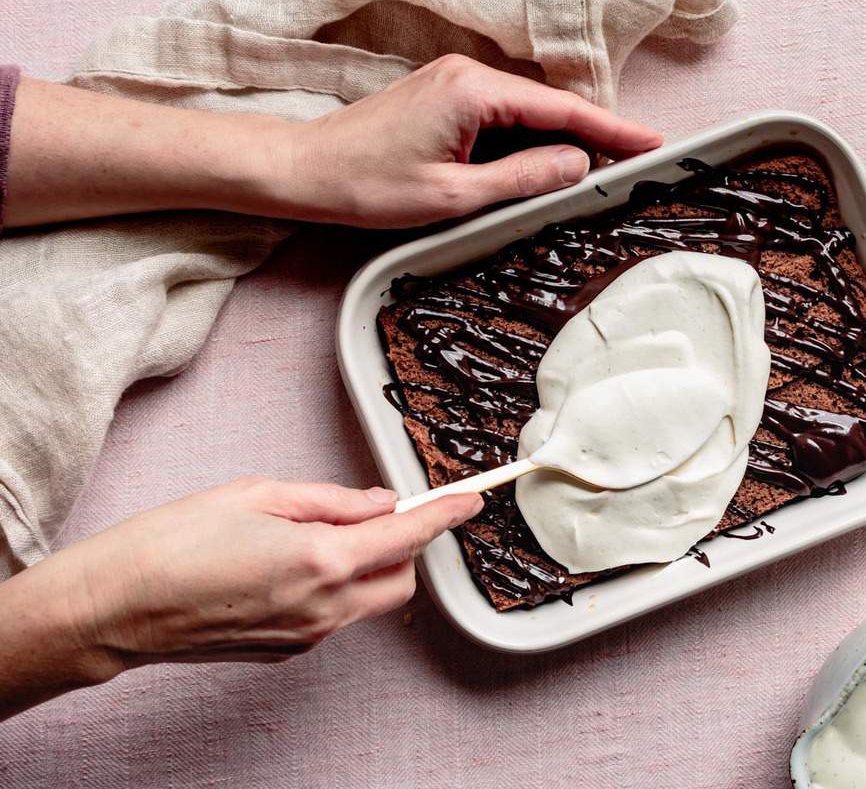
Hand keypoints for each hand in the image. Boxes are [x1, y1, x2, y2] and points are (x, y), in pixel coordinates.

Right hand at [0, 477, 480, 718]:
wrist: (114, 609)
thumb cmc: (172, 544)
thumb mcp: (257, 495)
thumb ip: (331, 500)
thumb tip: (379, 503)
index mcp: (321, 560)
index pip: (408, 536)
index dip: (445, 514)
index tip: (470, 501)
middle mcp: (324, 607)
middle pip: (402, 576)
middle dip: (403, 542)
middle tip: (373, 510)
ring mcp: (307, 636)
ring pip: (372, 600)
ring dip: (372, 566)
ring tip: (320, 533)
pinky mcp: (287, 650)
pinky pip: (338, 615)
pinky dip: (338, 586)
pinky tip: (293, 563)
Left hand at [4, 54, 660, 228]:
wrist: (302, 171)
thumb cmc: (366, 186)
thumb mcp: (454, 196)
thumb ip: (522, 179)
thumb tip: (576, 164)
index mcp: (474, 92)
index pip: (563, 111)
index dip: (614, 131)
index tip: (653, 145)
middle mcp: (467, 76)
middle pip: (550, 107)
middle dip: (595, 136)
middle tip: (636, 165)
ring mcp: (453, 84)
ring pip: (527, 113)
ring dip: (560, 142)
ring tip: (598, 174)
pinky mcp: (443, 99)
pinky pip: (502, 117)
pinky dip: (528, 142)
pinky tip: (543, 167)